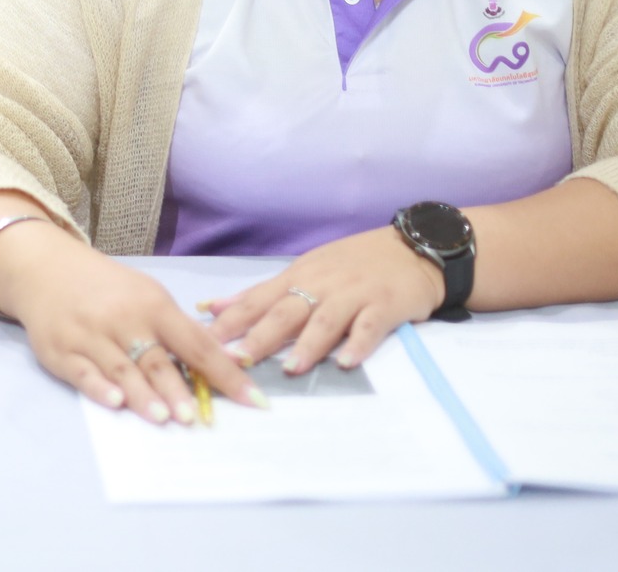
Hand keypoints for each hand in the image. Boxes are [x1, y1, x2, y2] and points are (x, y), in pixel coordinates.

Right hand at [0, 224, 260, 425]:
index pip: (196, 343)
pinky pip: (83, 372)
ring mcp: (91, 336)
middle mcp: (123, 320)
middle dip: (176, 389)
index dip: (225, 373)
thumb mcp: (146, 296)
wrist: (48, 269)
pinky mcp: (62, 351)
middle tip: (194, 418)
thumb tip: (218, 365)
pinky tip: (115, 402)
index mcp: (153, 305)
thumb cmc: (108, 289)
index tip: (252, 400)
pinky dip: (99, 387)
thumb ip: (177, 331)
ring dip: (143, 395)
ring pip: (122, 369)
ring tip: (163, 418)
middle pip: (155, 359)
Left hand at [203, 226, 444, 375]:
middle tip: (238, 360)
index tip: (206, 342)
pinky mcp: (385, 304)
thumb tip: (215, 307)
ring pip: (326, 318)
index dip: (231, 321)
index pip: (257, 300)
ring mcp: (354, 293)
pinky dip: (359, 343)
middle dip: (259, 335)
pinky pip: (370, 326)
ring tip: (291, 368)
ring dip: (308, 344)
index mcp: (297, 276)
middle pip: (286, 310)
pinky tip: (348, 363)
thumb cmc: (352, 264)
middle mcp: (322, 283)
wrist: (411, 248)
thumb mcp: (304, 270)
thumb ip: (261, 293)